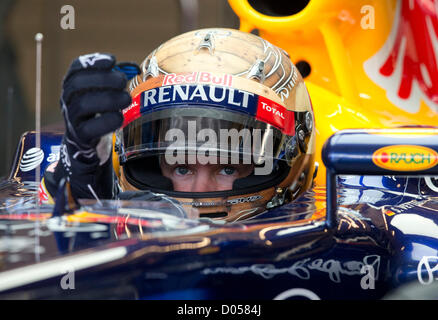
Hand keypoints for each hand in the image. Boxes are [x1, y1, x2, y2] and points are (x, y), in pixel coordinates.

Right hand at [56, 53, 131, 198]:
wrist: (89, 142)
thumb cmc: (100, 111)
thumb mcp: (105, 92)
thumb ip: (117, 79)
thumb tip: (135, 68)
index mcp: (73, 85)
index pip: (76, 68)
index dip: (94, 62)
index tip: (113, 61)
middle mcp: (68, 100)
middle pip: (77, 84)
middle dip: (103, 79)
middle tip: (123, 82)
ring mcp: (72, 118)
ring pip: (83, 105)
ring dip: (108, 100)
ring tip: (126, 99)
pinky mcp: (81, 137)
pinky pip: (90, 129)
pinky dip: (107, 122)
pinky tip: (120, 117)